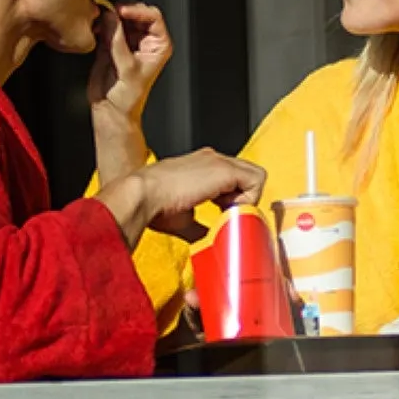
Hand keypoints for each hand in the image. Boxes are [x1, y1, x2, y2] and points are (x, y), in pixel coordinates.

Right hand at [89, 0, 172, 128]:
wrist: (111, 110)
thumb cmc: (128, 98)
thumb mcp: (126, 68)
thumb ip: (117, 41)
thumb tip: (110, 16)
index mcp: (158, 45)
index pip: (153, 17)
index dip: (137, 11)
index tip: (121, 10)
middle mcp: (144, 41)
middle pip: (136, 13)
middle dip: (122, 11)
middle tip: (108, 12)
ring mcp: (127, 41)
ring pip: (120, 17)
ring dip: (109, 16)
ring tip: (100, 20)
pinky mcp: (111, 44)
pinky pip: (106, 25)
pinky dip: (100, 23)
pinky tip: (95, 27)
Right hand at [140, 148, 265, 239]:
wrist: (142, 195)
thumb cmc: (153, 205)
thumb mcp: (182, 218)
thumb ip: (200, 226)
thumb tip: (209, 240)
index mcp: (199, 166)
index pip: (232, 179)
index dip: (233, 200)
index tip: (224, 216)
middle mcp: (211, 159)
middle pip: (246, 175)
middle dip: (242, 198)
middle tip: (227, 216)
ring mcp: (218, 161)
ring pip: (254, 176)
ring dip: (246, 198)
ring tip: (227, 213)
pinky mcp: (224, 169)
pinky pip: (256, 180)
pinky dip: (249, 199)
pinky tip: (229, 211)